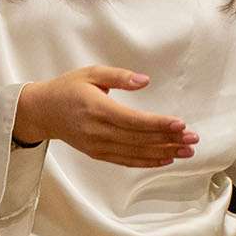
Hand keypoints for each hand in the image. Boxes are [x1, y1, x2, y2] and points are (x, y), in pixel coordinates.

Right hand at [14, 65, 197, 167]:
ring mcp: (98, 145)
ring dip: (163, 153)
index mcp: (97, 108)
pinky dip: (147, 162)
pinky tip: (165, 159)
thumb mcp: (91, 73)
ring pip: (136, 153)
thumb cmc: (68, 88)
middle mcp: (98, 131)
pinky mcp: (98, 153)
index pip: (134, 120)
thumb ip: (119, 76)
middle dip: (168, 140)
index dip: (159, 124)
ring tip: (186, 151)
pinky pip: (126, 161)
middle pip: (139, 139)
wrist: (43, 111)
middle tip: (193, 139)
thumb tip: (145, 81)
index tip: (180, 124)